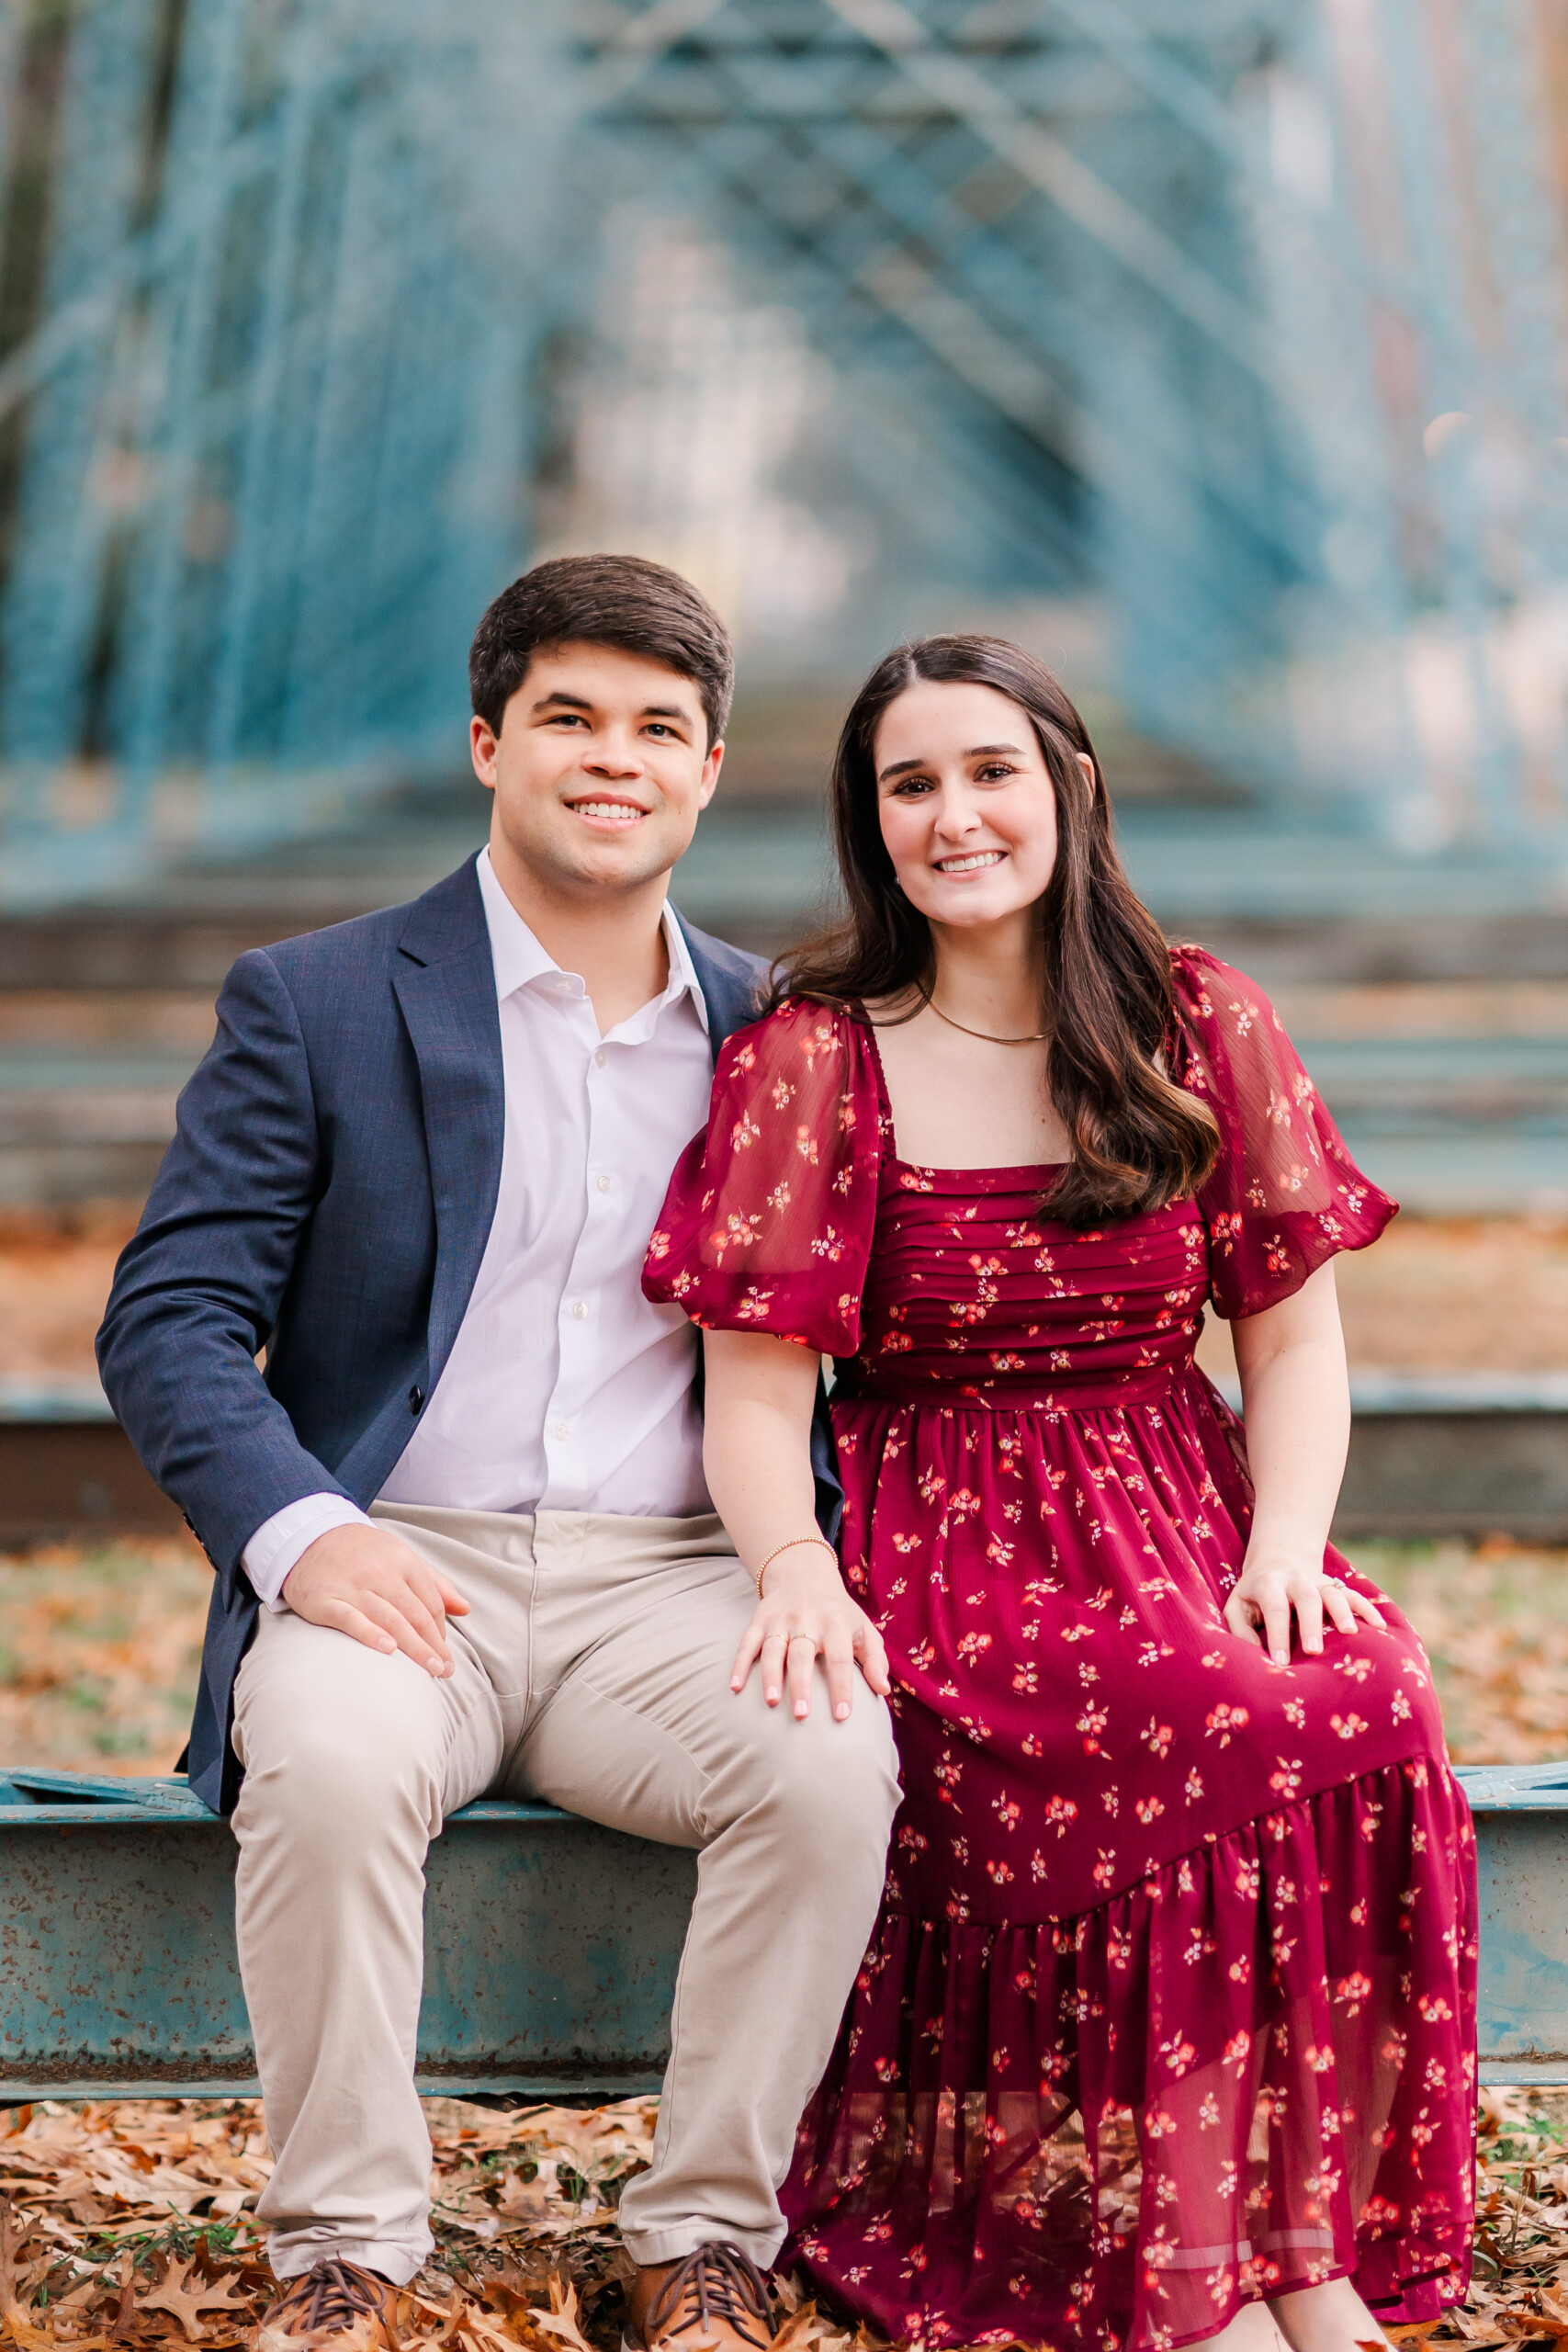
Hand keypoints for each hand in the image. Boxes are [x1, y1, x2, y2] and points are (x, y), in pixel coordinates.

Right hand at [281, 1523, 470, 1675]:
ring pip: (389, 1618)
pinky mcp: (325, 1600)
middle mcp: (380, 1571)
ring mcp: (352, 1585)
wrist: (309, 1539)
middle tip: (444, 1670)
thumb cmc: (363, 1554)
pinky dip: (370, 1634)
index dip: (440, 1631)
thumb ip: (434, 1584)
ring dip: (413, 1646)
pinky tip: (388, 1650)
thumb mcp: (401, 1558)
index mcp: (403, 1560)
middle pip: (414, 1613)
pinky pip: (350, 1618)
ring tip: (429, 1669)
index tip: (445, 1655)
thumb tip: (465, 1608)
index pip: (430, 1601)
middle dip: (432, 1644)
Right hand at [731, 1551, 891, 1721]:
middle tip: (801, 1714)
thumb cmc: (839, 1612)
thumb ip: (875, 1659)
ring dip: (770, 1675)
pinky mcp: (759, 1620)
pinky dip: (740, 1663)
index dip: (842, 1687)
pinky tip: (736, 1686)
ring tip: (770, 1701)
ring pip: (773, 1648)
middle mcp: (807, 1620)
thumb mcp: (863, 1628)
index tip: (842, 1716)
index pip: (840, 1658)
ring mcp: (780, 1619)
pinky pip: (747, 1642)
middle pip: (802, 1654)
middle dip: (801, 1684)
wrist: (804, 1573)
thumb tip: (884, 1690)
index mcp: (836, 1623)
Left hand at [1223, 1549, 1383, 1664]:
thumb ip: (1240, 1629)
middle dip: (1311, 1623)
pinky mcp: (1335, 1586)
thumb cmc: (1253, 1595)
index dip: (1278, 1635)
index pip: (1275, 1608)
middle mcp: (1296, 1579)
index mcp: (1268, 1584)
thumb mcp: (1236, 1606)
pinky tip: (1381, 1627)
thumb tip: (1255, 1654)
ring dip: (1343, 1611)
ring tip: (1351, 1633)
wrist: (1277, 1561)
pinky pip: (1355, 1595)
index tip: (1281, 1663)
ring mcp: (1319, 1581)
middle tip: (1314, 1650)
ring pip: (1333, 1592)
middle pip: (1306, 1597)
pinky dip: (1368, 1609)